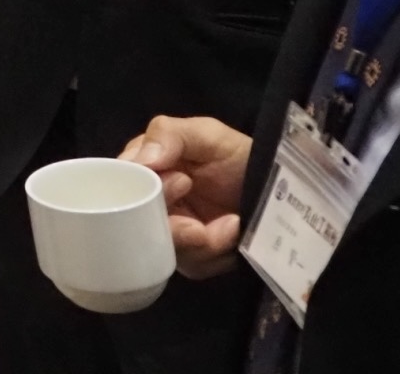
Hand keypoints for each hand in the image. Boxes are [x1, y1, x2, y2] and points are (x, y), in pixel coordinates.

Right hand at [119, 115, 251, 278]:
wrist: (278, 189)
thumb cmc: (237, 155)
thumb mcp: (206, 134)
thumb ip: (169, 135)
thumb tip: (141, 161)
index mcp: (144, 169)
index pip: (120, 185)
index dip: (141, 192)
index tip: (182, 183)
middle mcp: (151, 202)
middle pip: (139, 224)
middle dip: (175, 227)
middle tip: (200, 225)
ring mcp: (171, 231)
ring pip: (165, 249)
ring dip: (202, 243)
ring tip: (231, 226)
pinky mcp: (193, 257)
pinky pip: (191, 266)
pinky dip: (216, 254)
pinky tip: (234, 235)